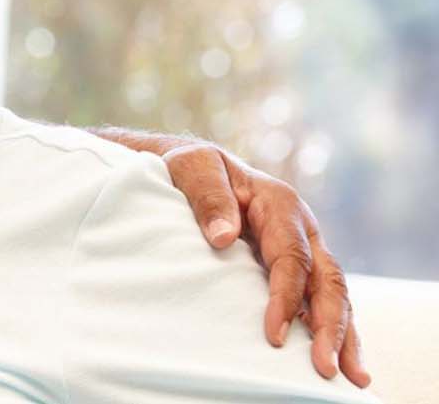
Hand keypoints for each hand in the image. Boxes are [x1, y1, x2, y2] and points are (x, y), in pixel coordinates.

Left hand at [162, 143, 368, 387]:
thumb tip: (223, 237)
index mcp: (280, 205)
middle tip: (325, 367)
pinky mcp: (296, 265)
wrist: (196, 166)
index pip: (291, 258)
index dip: (286, 298)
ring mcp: (303, 247)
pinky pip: (318, 298)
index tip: (273, 335)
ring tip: (351, 376)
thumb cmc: (193, 168)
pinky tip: (333, 356)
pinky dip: (329, 327)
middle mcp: (302, 229)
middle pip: (327, 280)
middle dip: (331, 326)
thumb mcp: (193, 169)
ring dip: (342, 334)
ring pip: (333, 293)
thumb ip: (208, 197)